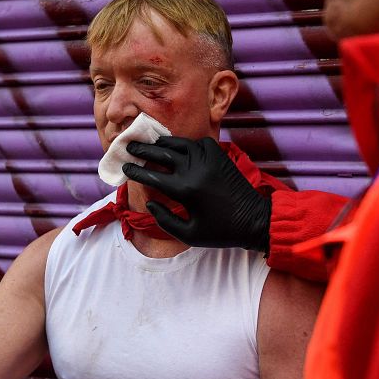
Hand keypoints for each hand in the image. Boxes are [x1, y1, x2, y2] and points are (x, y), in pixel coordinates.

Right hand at [122, 136, 270, 251]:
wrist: (254, 220)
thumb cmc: (220, 232)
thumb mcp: (189, 234)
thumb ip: (164, 220)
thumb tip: (150, 203)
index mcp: (185, 190)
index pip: (152, 176)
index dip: (135, 171)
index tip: (124, 167)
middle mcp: (195, 170)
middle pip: (162, 154)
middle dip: (143, 150)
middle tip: (129, 146)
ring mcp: (209, 159)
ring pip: (180, 144)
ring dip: (163, 143)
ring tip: (150, 143)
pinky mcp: (220, 156)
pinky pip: (198, 143)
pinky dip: (186, 143)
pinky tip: (178, 147)